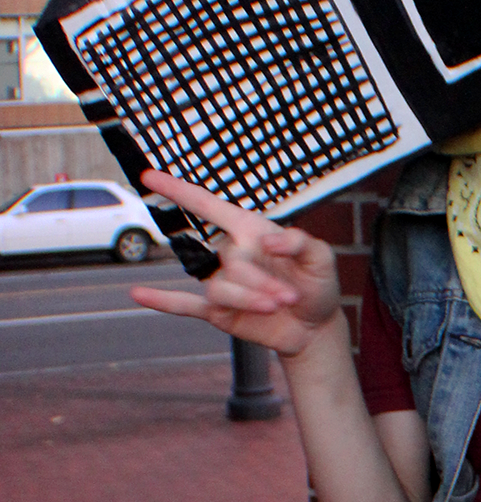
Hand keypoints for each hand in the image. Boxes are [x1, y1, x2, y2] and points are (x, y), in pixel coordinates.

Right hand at [130, 170, 341, 358]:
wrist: (314, 326)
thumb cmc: (316, 283)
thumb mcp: (321, 258)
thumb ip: (300, 242)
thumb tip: (267, 240)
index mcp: (249, 231)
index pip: (207, 206)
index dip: (178, 190)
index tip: (149, 176)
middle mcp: (231, 254)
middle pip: (230, 261)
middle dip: (261, 281)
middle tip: (290, 296)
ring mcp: (222, 283)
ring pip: (220, 288)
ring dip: (249, 298)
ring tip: (278, 305)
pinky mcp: (219, 312)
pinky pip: (185, 305)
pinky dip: (162, 300)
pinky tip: (138, 294)